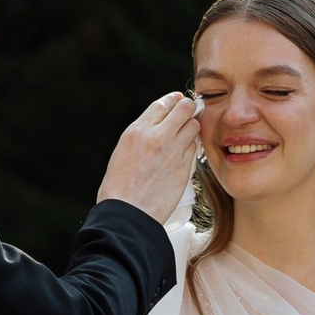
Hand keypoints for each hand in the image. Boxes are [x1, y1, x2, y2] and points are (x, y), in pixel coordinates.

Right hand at [95, 90, 201, 218]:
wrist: (128, 214)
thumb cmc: (119, 188)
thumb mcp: (123, 152)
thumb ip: (142, 137)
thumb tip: (156, 127)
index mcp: (137, 131)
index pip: (162, 104)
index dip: (173, 101)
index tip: (178, 101)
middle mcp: (157, 136)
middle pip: (184, 109)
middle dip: (188, 109)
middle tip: (189, 113)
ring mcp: (173, 151)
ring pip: (194, 126)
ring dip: (192, 127)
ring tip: (188, 133)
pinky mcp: (185, 167)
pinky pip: (195, 147)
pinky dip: (193, 145)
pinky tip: (187, 150)